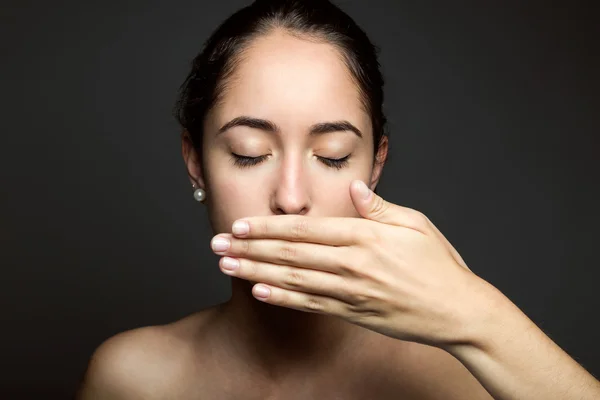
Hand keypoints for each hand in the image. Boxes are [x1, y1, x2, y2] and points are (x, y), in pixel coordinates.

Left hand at [210, 180, 485, 347]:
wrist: (458, 310)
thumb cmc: (439, 264)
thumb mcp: (415, 225)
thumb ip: (379, 207)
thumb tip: (352, 187)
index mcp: (365, 236)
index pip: (306, 230)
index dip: (269, 227)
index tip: (240, 224)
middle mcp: (353, 264)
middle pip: (291, 254)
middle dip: (250, 249)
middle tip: (216, 245)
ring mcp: (352, 291)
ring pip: (294, 280)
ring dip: (257, 272)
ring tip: (226, 267)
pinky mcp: (354, 313)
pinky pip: (312, 305)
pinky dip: (284, 299)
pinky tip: (259, 292)